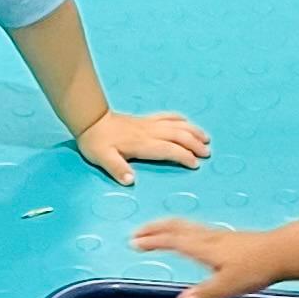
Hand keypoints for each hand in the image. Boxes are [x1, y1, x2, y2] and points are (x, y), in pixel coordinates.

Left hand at [76, 108, 211, 186]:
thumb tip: (130, 180)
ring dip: (193, 131)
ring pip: (177, 125)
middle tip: (207, 153)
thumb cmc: (96, 143)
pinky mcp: (146, 120)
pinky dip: (180, 120)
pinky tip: (187, 123)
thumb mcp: (103, 159)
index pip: (169, 149)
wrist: (91, 120)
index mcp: (142, 144)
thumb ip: (117, 169)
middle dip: (195, 144)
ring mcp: (149, 124)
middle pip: (178, 136)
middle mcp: (150, 132)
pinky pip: (167, 116)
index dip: (184, 156)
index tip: (195, 164)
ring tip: (206, 139)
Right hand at [129, 217, 279, 297]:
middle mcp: (209, 238)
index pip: (172, 241)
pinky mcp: (230, 239)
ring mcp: (220, 237)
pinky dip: (186, 230)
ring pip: (188, 226)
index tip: (135, 242)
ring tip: (159, 230)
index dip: (152, 241)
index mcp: (204, 248)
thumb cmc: (256, 268)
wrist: (282, 252)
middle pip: (176, 227)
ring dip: (169, 227)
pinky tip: (194, 238)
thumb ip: (203, 295)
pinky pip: (199, 230)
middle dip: (155, 228)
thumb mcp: (227, 286)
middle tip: (138, 232)